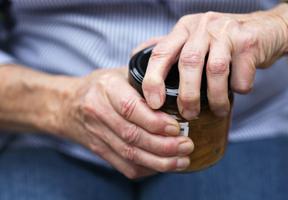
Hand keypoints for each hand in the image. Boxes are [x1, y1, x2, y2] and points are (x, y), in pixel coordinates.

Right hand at [57, 68, 193, 178]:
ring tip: (182, 160)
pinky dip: (147, 169)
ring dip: (159, 161)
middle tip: (187, 146)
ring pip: (129, 154)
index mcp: (106, 88)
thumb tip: (179, 90)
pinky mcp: (99, 150)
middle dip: (163, 145)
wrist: (67, 105)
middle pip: (132, 135)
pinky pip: (124, 166)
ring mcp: (97, 134)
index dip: (154, 121)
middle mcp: (98, 112)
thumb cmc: (101, 86)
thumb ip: (145, 80)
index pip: (130, 108)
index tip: (177, 127)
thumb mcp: (120, 73)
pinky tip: (164, 166)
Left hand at [141, 4, 287, 119]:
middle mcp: (202, 26)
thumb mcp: (193, 39)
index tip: (153, 104)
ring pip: (215, 70)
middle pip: (188, 63)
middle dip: (187, 95)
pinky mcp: (249, 41)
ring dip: (215, 97)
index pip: (160, 52)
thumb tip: (138, 56)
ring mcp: (227, 31)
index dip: (153, 80)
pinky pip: (241, 74)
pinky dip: (239, 88)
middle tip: (189, 115)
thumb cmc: (222, 41)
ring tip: (217, 110)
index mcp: (184, 29)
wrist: (265, 29)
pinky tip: (238, 89)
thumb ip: (170, 49)